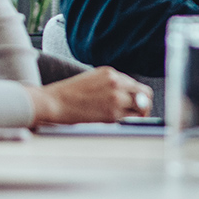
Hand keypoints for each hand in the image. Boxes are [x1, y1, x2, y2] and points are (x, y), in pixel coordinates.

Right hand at [27, 66, 151, 125]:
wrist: (53, 102)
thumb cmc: (68, 94)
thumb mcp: (92, 79)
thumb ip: (111, 84)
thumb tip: (127, 96)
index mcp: (111, 73)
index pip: (136, 86)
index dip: (139, 97)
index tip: (137, 105)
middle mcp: (117, 83)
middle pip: (145, 95)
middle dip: (145, 106)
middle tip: (141, 115)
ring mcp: (116, 98)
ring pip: (141, 108)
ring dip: (139, 115)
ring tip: (131, 122)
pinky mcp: (112, 114)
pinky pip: (130, 119)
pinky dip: (129, 123)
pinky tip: (122, 125)